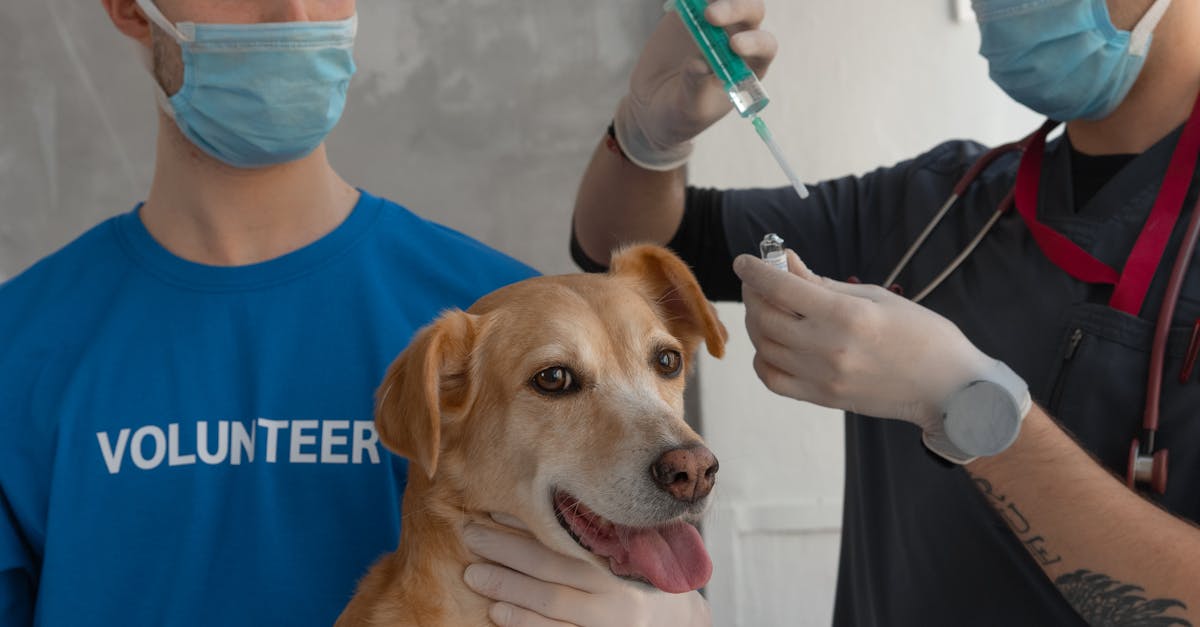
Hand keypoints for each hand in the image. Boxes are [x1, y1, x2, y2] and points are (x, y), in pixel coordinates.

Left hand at [462, 515, 710, 626]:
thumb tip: (540, 503)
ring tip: (474, 574)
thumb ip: (595, 537)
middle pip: (554, 568)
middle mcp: (618, 592)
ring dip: (508, 587)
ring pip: (551, 603)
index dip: (531, 525)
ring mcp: (610, 624)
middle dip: (508, 550)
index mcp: (623, 560)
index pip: (570, 538)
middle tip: (471, 534)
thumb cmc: (640, 583)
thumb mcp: (628, 555)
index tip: (495, 509)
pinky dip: (525, 624)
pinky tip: (498, 613)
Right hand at [614, 0, 777, 169]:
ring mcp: (714, 22)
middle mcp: (737, 37)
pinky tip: (682, 0)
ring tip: (697, 5)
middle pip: (750, 12)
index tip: (734, 46)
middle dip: (735, 8)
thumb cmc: (680, 113)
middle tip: (710, 16)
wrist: (652, 103)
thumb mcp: (689, 108)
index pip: (764, 46)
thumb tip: (700, 64)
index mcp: (748, 65)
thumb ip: (696, 87)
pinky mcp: (689, 12)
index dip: (754, 42)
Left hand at [732, 250, 1002, 448]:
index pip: (781, 289)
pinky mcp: (823, 399)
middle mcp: (829, 348)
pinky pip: (773, 379)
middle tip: (759, 282)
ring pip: (765, 347)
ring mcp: (823, 378)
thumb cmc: (920, 334)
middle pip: (766, 317)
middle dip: (754, 294)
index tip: (743, 261)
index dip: (755, 271)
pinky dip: (764, 358)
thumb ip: (822, 282)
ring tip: (769, 309)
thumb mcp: (874, 296)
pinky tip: (774, 343)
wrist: (948, 387)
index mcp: (847, 315)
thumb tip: (784, 262)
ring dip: (758, 323)